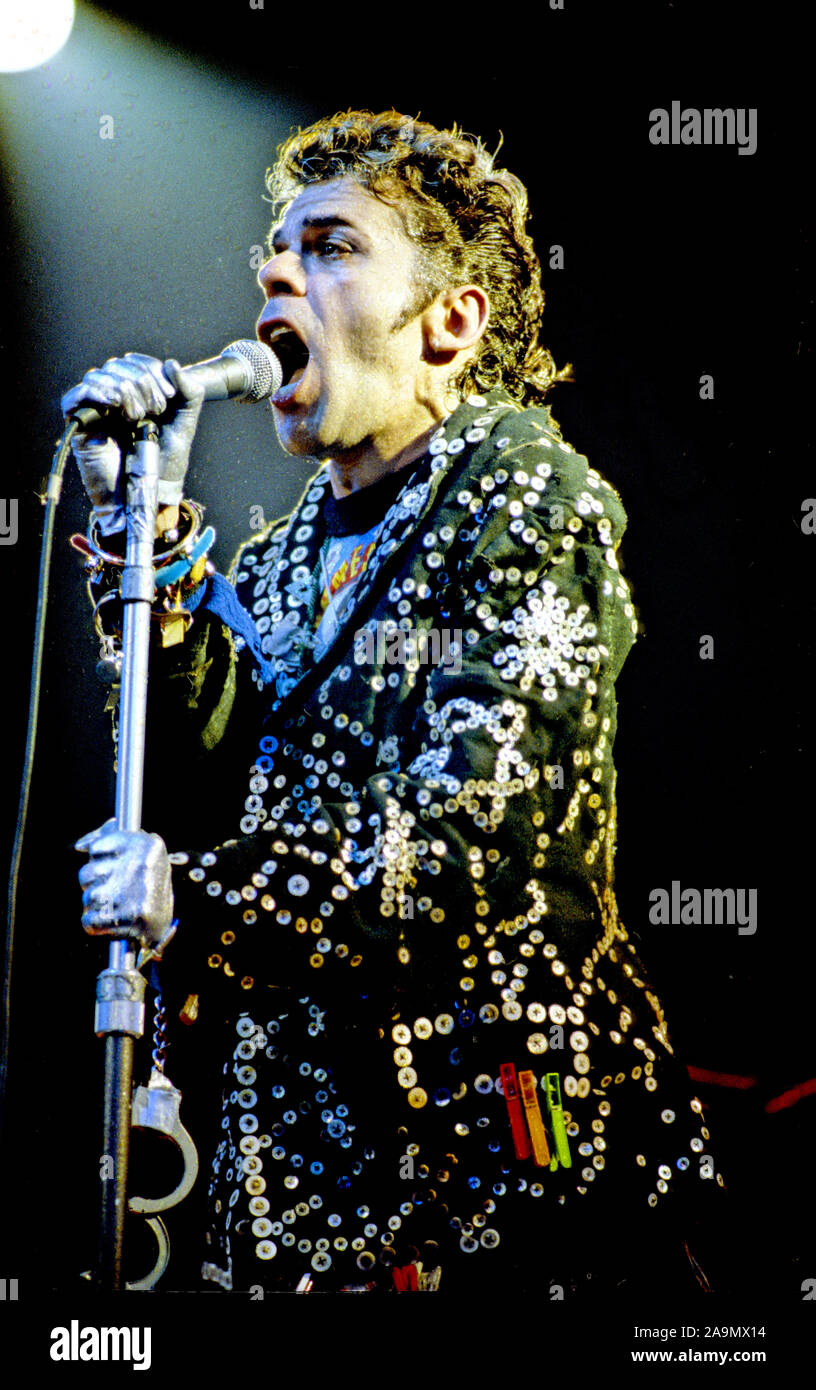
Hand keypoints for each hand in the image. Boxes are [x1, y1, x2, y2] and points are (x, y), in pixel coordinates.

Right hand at [60, 354, 204, 533]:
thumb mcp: (185, 422)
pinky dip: (94, 392)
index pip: (136, 363)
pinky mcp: (80, 425)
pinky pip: (74, 397)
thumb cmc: (167, 460)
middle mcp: (115, 397)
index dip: (151, 370)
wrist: (152, 490)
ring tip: (138, 414)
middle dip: (140, 382)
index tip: (169, 394)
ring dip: (122, 389)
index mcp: (138, 392)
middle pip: (116, 366)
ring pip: (96, 376)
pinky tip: (114, 403)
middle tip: (156, 408)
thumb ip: (189, 392)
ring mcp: (97, 409)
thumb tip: (172, 364)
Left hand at [76, 818, 175, 955]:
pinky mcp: (126, 919)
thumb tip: (81, 845)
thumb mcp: (140, 851)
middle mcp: (140, 865)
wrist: (165, 922)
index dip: (100, 861)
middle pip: (88, 872)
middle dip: (95, 884)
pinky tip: (111, 920)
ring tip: (116, 906)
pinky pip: (89, 920)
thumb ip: (110, 837)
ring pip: (89, 896)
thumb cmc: (146, 882)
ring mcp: (132, 892)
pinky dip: (96, 924)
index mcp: (146, 844)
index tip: (114, 868)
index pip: (96, 848)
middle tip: (115, 890)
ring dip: (96, 905)